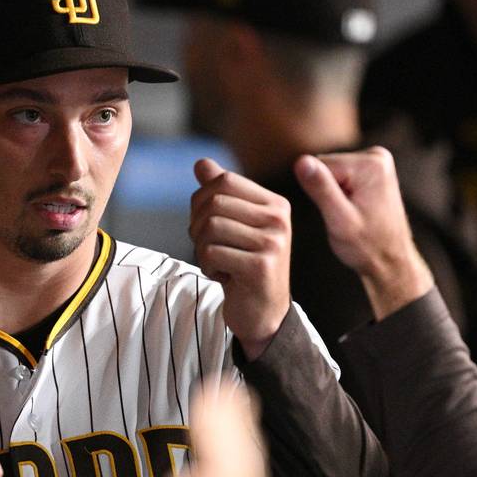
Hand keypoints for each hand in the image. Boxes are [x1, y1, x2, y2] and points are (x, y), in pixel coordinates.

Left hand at [190, 158, 292, 359]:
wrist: (263, 313)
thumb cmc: (244, 266)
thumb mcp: (233, 226)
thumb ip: (219, 194)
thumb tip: (201, 163)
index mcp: (275, 204)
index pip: (224, 181)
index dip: (201, 201)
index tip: (204, 226)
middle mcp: (278, 219)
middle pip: (214, 203)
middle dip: (197, 227)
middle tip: (207, 248)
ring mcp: (273, 242)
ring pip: (210, 228)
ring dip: (202, 249)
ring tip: (217, 262)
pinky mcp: (261, 266)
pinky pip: (212, 253)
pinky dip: (207, 266)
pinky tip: (223, 276)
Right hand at [294, 147, 433, 318]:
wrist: (390, 261)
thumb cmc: (367, 246)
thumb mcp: (339, 220)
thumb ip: (321, 189)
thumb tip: (301, 161)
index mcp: (370, 164)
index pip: (319, 166)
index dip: (320, 193)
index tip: (338, 212)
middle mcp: (377, 156)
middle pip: (326, 166)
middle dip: (327, 193)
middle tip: (344, 216)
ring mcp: (377, 162)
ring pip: (331, 172)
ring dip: (334, 195)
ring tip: (351, 215)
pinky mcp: (373, 170)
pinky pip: (341, 177)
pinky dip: (342, 195)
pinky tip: (355, 210)